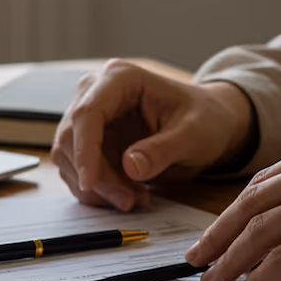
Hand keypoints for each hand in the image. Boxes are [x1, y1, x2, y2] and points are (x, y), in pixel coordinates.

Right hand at [51, 59, 255, 210]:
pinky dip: (98, 191)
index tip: (90, 184)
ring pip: (70, 159)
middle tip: (129, 201)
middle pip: (72, 139)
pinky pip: (78, 171)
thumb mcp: (193, 135)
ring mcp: (90, 118)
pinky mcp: (89, 141)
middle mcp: (95, 93)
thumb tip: (130, 166)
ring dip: (97, 189)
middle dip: (96, 177)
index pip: (87, 113)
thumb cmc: (205, 119)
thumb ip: (163, 150)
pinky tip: (128, 194)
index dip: (84, 151)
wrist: (210, 124)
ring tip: (137, 199)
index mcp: (120, 78)